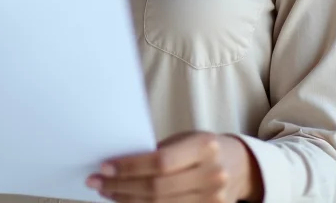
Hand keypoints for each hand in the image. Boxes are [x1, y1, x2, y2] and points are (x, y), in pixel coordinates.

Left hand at [89, 133, 258, 202]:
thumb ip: (158, 153)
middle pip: (157, 188)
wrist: (238, 166)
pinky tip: (128, 202)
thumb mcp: (184, 140)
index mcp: (204, 147)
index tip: (104, 166)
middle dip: (121, 186)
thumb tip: (116, 165)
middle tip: (97, 182)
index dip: (130, 167)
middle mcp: (212, 175)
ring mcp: (213, 199)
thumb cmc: (202, 148)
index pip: (160, 162)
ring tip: (108, 192)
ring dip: (128, 200)